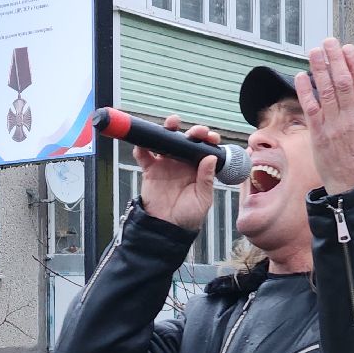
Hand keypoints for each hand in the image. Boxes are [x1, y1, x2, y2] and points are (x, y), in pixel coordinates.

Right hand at [135, 114, 218, 230]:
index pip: (205, 148)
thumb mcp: (202, 199)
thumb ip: (206, 179)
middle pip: (187, 140)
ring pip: (166, 141)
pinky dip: (142, 146)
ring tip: (171, 124)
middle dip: (192, 131)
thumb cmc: (188, 216)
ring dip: (168, 130)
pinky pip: (144, 155)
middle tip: (195, 132)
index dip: (208, 139)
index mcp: (198, 168)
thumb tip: (211, 158)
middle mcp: (183, 163)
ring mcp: (166, 165)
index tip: (210, 138)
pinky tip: (144, 143)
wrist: (166, 228)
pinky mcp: (150, 170)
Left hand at [295, 39, 353, 194]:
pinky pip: (311, 109)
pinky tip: (302, 76)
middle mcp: (353, 118)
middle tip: (328, 42)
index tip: (348, 48)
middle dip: (335, 59)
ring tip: (314, 51)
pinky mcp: (319, 135)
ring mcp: (335, 126)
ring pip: (326, 91)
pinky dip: (306, 91)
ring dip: (319, 69)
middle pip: (343, 82)